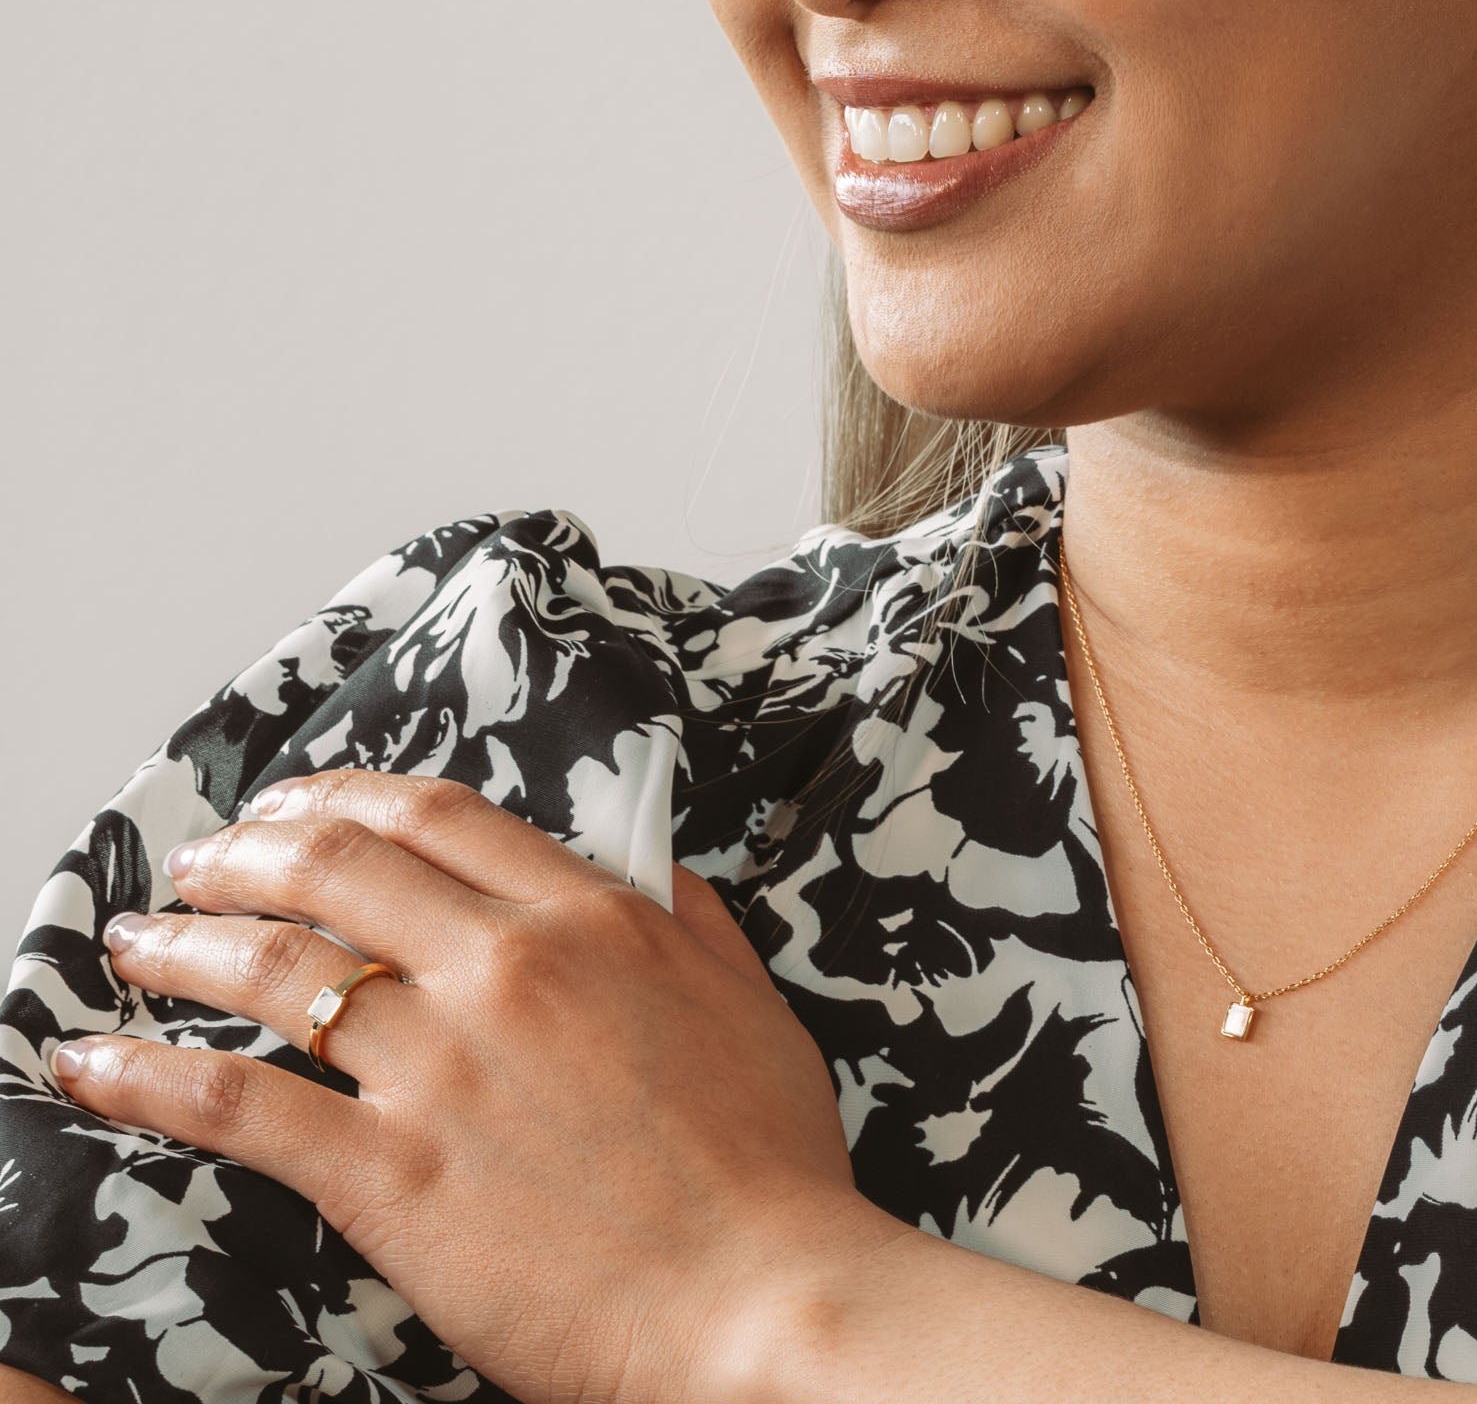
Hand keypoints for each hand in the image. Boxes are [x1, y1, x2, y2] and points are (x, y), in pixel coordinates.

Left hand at [49, 769, 897, 1403]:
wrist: (756, 1299)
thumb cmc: (767, 1164)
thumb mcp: (749, 1003)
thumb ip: (689, 919)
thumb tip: (646, 871)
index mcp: (591, 919)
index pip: (438, 815)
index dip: (347, 795)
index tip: (299, 802)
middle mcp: (504, 967)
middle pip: (339, 866)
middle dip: (249, 849)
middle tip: (202, 858)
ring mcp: (440, 1066)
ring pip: (275, 968)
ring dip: (186, 943)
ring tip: (138, 941)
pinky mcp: (389, 1175)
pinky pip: (239, 1106)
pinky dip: (147, 1078)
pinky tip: (91, 1063)